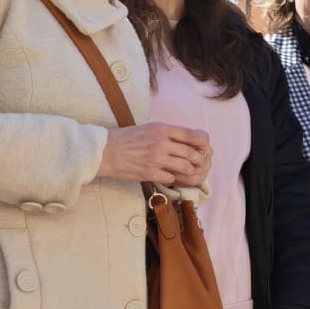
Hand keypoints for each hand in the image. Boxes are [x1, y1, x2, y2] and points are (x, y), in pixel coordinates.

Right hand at [97, 123, 211, 186]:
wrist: (104, 151)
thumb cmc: (125, 139)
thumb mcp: (148, 128)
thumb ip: (167, 133)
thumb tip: (187, 140)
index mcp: (162, 129)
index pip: (192, 135)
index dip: (203, 144)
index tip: (205, 149)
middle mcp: (161, 142)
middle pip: (192, 153)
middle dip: (200, 161)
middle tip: (201, 165)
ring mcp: (156, 158)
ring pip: (185, 167)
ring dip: (190, 172)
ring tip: (190, 173)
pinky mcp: (150, 173)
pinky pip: (172, 178)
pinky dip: (175, 180)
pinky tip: (173, 178)